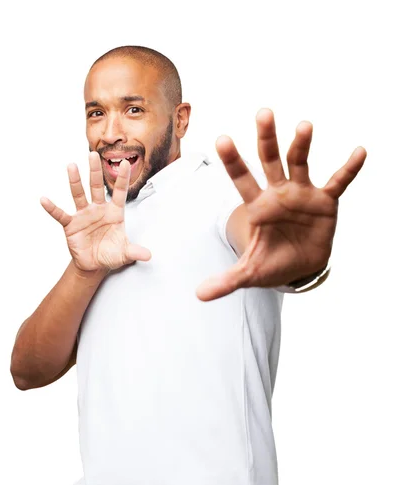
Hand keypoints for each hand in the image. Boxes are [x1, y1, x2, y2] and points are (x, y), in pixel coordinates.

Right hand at [40, 152, 150, 271]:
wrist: (94, 264)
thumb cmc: (110, 254)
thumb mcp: (124, 253)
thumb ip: (135, 252)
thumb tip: (148, 255)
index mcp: (114, 213)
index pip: (120, 193)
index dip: (123, 179)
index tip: (125, 163)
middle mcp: (98, 210)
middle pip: (96, 187)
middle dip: (95, 171)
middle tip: (93, 154)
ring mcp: (83, 215)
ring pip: (79, 194)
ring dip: (75, 181)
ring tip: (71, 166)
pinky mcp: (71, 225)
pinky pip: (60, 214)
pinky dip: (52, 208)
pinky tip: (44, 200)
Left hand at [196, 109, 366, 300]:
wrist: (301, 267)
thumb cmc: (272, 263)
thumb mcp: (249, 272)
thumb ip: (226, 280)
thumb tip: (199, 296)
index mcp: (257, 206)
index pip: (241, 179)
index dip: (232, 161)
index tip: (221, 139)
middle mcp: (278, 193)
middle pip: (269, 160)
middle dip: (266, 139)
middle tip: (263, 113)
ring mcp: (302, 194)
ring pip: (300, 163)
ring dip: (302, 145)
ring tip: (304, 126)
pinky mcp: (325, 202)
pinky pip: (338, 183)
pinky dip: (349, 169)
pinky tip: (359, 152)